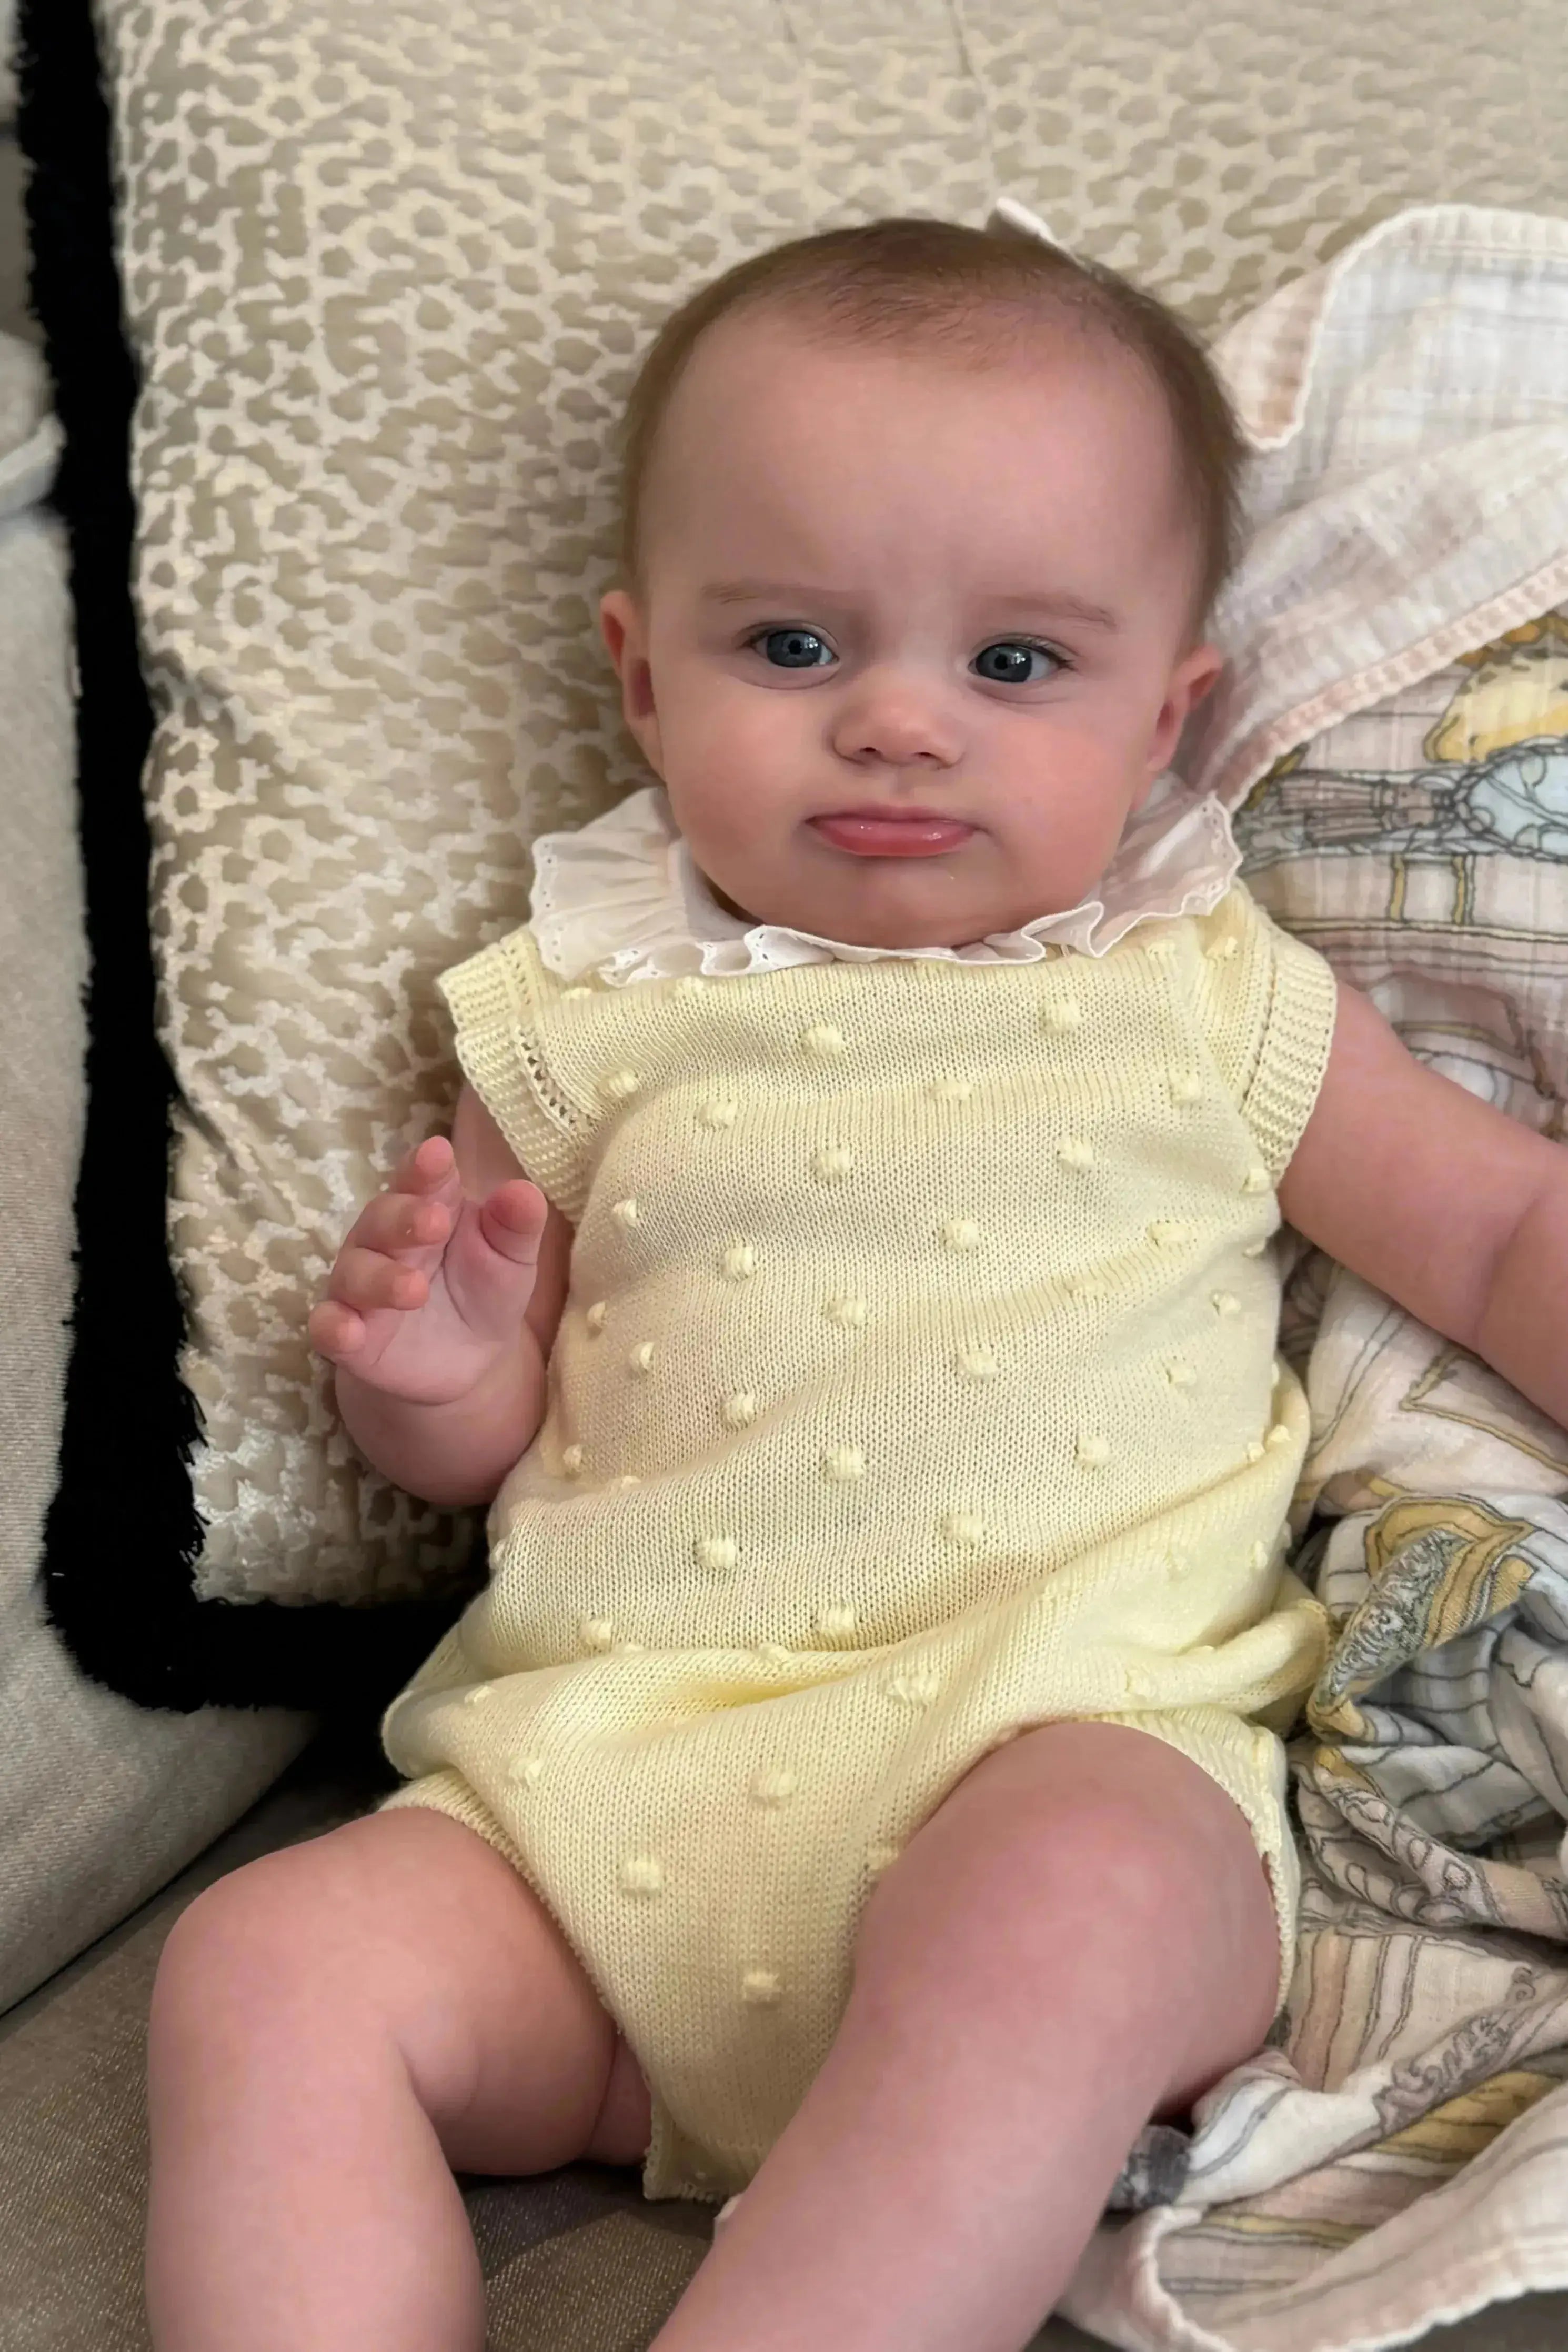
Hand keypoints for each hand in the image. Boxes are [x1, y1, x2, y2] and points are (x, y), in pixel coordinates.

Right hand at [309, 1135, 548, 1404]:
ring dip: (380, 1278)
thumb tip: (525, 1192)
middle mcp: (384, 1240)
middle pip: (381, 1218)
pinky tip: (349, 1332)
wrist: (469, 1361)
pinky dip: (333, 1326)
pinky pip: (328, 1325)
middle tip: (436, 1222)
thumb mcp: (511, 1259)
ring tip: (414, 1289)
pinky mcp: (348, 1334)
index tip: (437, 1153)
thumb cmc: (486, 1291)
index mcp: (426, 1207)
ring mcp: (361, 1286)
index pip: (420, 1180)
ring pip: (355, 1272)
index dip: (425, 1168)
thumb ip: (517, 1225)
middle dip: (404, 1217)